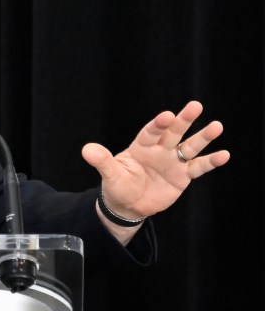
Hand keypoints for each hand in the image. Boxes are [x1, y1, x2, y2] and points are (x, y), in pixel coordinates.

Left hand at [81, 100, 229, 219]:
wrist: (129, 204)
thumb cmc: (118, 185)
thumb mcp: (109, 174)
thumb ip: (102, 161)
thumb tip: (87, 149)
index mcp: (141, 146)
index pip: (150, 132)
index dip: (158, 125)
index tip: (167, 115)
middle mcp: (159, 150)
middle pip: (173, 133)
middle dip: (184, 120)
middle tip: (195, 106)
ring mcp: (173, 162)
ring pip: (190, 147)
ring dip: (203, 137)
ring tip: (217, 126)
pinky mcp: (183, 176)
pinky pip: (198, 167)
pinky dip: (211, 162)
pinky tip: (224, 154)